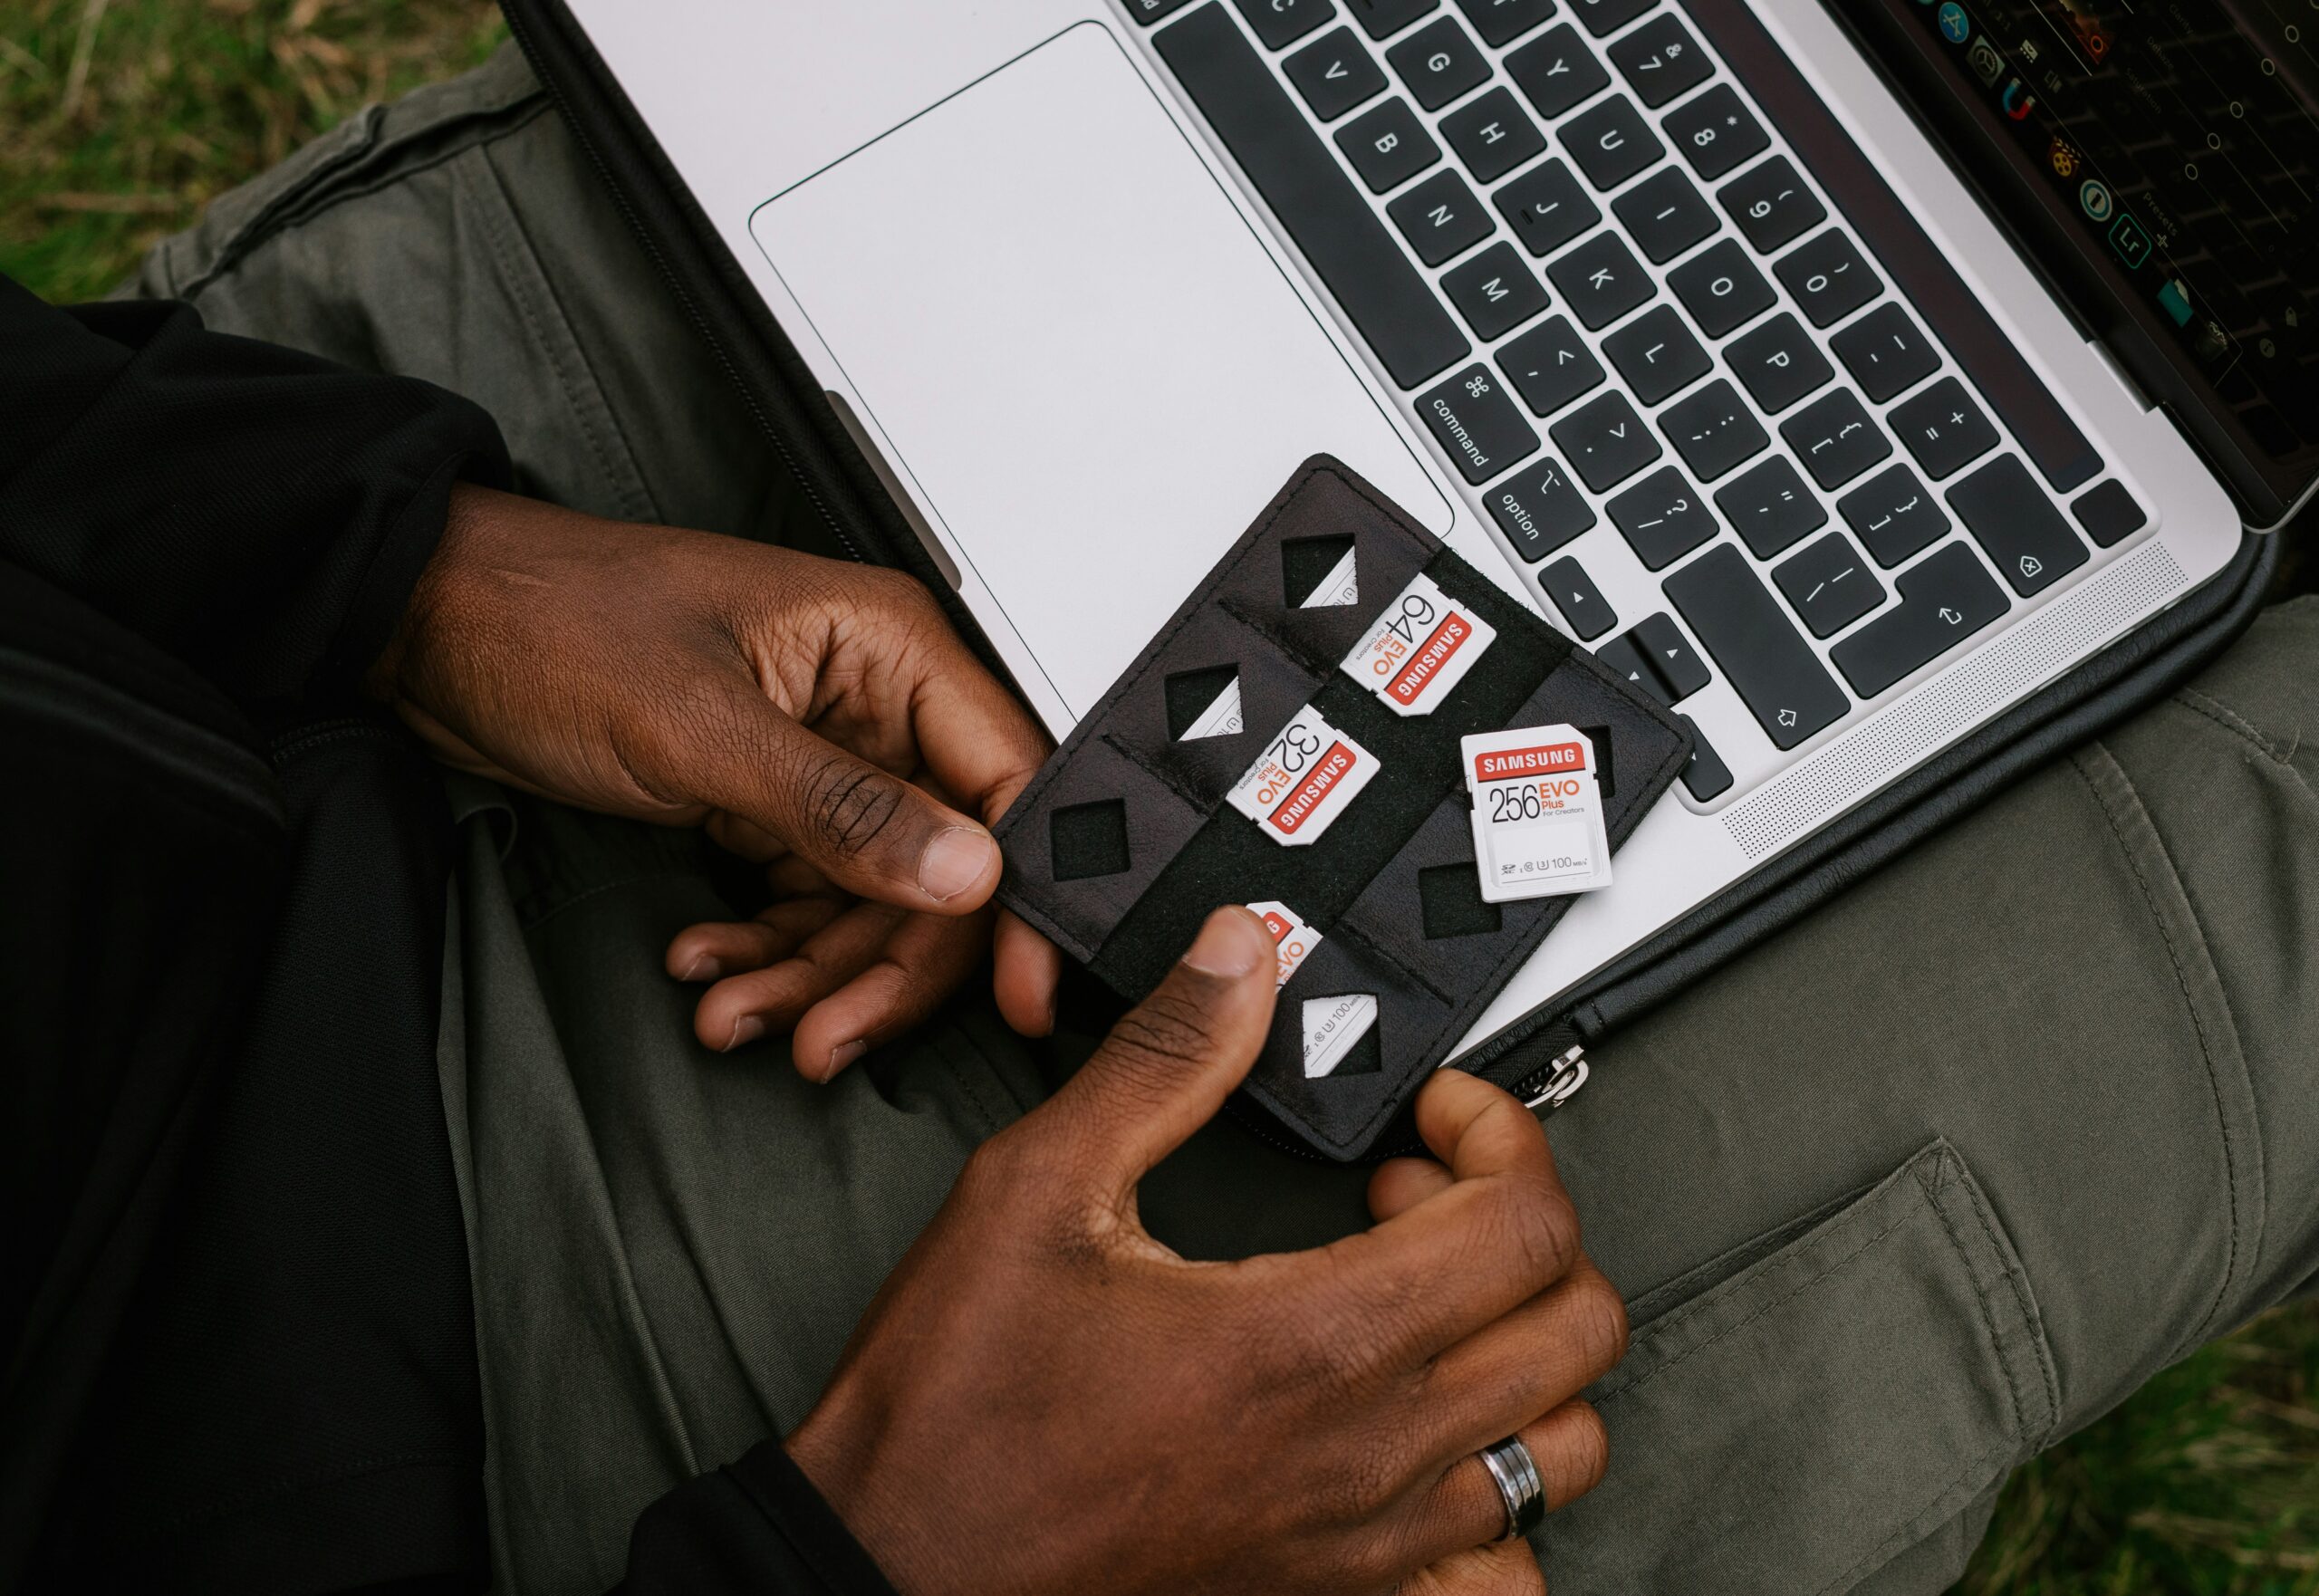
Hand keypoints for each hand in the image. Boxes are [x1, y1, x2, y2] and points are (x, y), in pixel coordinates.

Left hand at [369, 485, 1060, 1071]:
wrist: (427, 629)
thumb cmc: (551, 621)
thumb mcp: (700, 727)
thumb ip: (842, 808)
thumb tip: (968, 872)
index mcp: (889, 649)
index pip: (1009, 784)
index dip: (1022, 898)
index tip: (1018, 993)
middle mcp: (873, 705)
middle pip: (944, 871)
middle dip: (884, 966)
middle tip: (826, 1037)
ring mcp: (822, 761)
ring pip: (871, 906)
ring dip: (809, 976)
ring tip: (736, 1012)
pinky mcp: (767, 803)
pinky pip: (805, 905)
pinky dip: (763, 953)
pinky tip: (707, 967)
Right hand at [786, 907, 1625, 1595]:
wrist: (898, 1566)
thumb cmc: (956, 1404)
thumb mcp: (1039, 1190)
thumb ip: (1163, 1061)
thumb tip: (1241, 957)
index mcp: (1307, 1338)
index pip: (1522, 1226)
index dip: (1504, 1135)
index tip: (1437, 1112)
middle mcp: (1363, 1449)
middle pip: (1576, 1326)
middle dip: (1527, 1225)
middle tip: (1425, 1189)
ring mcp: (1363, 1537)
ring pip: (1562, 1449)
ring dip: (1530, 1351)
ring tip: (1433, 1299)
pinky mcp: (1335, 1591)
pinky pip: (1499, 1571)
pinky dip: (1503, 1502)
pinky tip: (1434, 1442)